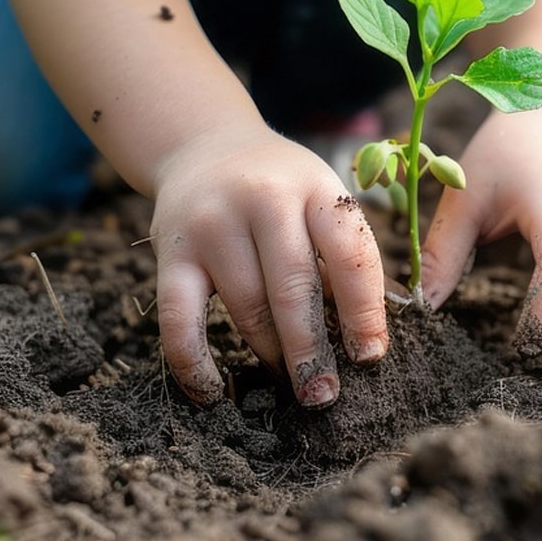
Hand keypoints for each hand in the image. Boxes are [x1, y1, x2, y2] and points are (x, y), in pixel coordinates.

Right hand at [148, 122, 389, 406]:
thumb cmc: (282, 190)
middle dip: (311, 350)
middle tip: (323, 394)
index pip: (349, 253)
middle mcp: (264, 199)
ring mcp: (213, 223)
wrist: (205, 145)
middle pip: (292, 287)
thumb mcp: (322, 200)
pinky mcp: (171, 250)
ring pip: (245, 306)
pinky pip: (179, 318)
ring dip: (269, 353)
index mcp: (315, 188)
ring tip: (289, 381)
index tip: (369, 357)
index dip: (364, 310)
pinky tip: (213, 392)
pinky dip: (193, 362)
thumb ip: (346, 258)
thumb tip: (370, 340)